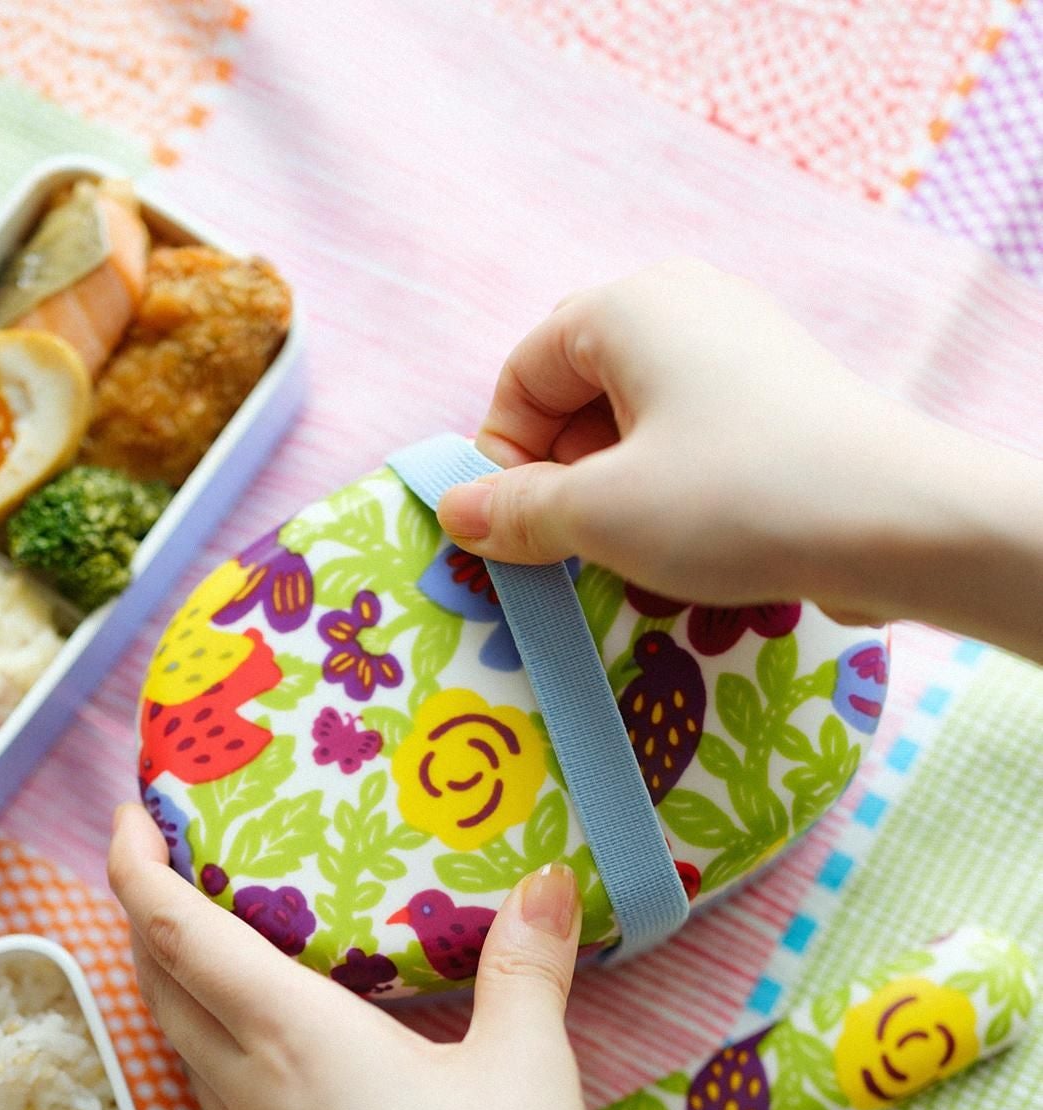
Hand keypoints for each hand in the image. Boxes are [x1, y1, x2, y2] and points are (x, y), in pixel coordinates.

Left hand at [108, 804, 591, 1109]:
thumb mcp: (527, 1072)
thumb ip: (527, 971)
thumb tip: (547, 884)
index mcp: (294, 1039)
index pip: (180, 935)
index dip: (135, 868)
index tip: (126, 814)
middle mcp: (254, 1091)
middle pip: (160, 990)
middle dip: (142, 917)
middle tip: (162, 862)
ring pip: (181, 1050)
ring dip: (169, 987)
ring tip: (202, 945)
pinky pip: (216, 1097)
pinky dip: (209, 1046)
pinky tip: (259, 1055)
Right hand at [436, 258, 973, 626]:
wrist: (896, 521)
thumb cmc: (734, 500)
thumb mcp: (602, 516)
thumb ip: (517, 513)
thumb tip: (455, 512)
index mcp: (629, 306)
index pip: (523, 373)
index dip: (502, 457)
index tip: (511, 531)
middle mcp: (686, 307)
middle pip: (579, 397)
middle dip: (562, 482)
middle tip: (571, 555)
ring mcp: (741, 350)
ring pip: (637, 427)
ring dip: (617, 500)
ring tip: (639, 561)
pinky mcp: (782, 401)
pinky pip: (695, 442)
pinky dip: (674, 496)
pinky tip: (694, 552)